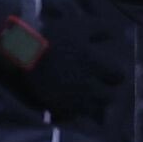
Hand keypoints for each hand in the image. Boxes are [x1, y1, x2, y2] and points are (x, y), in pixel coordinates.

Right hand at [0, 19, 125, 118]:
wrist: (24, 54)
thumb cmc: (53, 37)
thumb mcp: (79, 26)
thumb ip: (101, 29)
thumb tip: (118, 32)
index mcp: (95, 65)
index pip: (118, 76)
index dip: (116, 74)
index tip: (112, 72)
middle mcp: (88, 85)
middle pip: (109, 97)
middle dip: (108, 92)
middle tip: (103, 87)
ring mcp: (73, 98)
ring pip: (94, 109)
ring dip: (96, 104)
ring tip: (89, 97)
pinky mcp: (58, 107)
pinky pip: (75, 115)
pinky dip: (78, 111)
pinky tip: (74, 103)